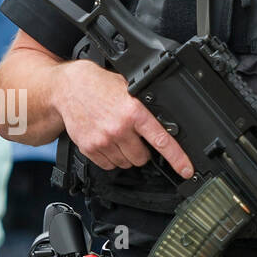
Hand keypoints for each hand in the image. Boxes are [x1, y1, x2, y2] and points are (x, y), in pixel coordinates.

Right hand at [54, 60, 193, 176]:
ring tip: (117, 137)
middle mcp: (119, 128)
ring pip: (125, 163)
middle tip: (134, 138)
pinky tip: (106, 142)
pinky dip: (110, 158)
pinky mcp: (90, 147)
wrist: (70, 88)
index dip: (177, 158)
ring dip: (125, 155)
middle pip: (142, 158)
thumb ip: (144, 108)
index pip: (161, 140)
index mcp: (134, 111)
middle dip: (142, 152)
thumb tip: (165, 124)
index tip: (186, 170)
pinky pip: (108, 165)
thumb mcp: (128, 89)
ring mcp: (103, 140)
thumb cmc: (100, 86)